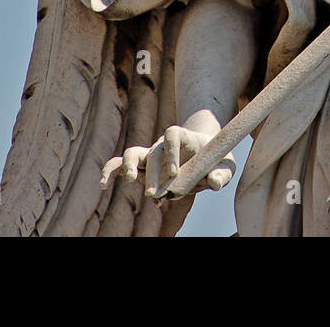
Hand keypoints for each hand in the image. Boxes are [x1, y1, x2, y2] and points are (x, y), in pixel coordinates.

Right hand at [100, 124, 235, 198]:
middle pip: (153, 151)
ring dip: (128, 166)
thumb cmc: (216, 156)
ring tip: (128, 180)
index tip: (175, 172)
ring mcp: (151, 155)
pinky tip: (104, 185)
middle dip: (152, 174)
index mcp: (185, 138)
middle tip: (155, 194)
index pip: (173, 134)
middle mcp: (164, 145)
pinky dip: (111, 172)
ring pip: (132, 153)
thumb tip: (213, 184)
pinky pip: (121, 165)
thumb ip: (221, 174)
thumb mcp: (226, 164)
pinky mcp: (142, 167)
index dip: (171, 152)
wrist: (205, 152)